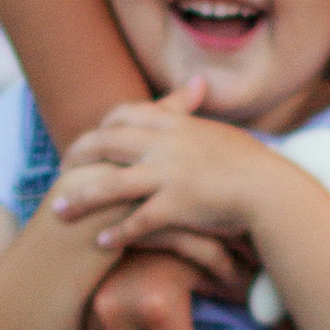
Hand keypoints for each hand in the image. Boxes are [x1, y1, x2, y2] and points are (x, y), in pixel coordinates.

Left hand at [53, 87, 263, 256]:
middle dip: (77, 155)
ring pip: (110, 184)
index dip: (103, 125)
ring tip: (58, 212)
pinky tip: (101, 243)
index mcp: (175, 123)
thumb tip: (194, 86)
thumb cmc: (251, 164)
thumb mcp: (218, 130)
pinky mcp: (175, 205)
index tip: (91, 137)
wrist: (271, 189)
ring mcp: (168, 175)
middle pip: (106, 143)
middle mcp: (165, 144)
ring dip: (80, 199)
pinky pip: (136, 221)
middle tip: (60, 170)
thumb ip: (195, 114)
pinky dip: (116, 233)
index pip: (125, 113)